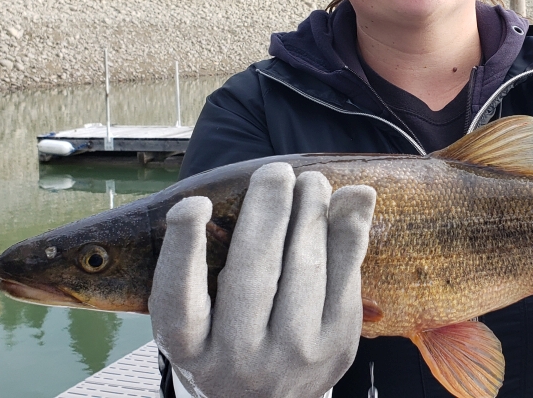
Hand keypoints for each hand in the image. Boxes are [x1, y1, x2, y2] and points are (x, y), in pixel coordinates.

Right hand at [149, 162, 376, 397]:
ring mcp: (292, 359)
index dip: (184, 248)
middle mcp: (238, 361)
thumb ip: (195, 262)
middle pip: (252, 276)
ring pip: (304, 273)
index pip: (180, 299)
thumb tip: (207, 199)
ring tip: (309, 180)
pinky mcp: (337, 349)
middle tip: (273, 171)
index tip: (193, 202)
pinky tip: (352, 199)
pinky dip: (351, 235)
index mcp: (190, 351)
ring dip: (310, 215)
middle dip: (267, 214)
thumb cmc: (223, 340)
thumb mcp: (195, 316)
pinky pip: (346, 281)